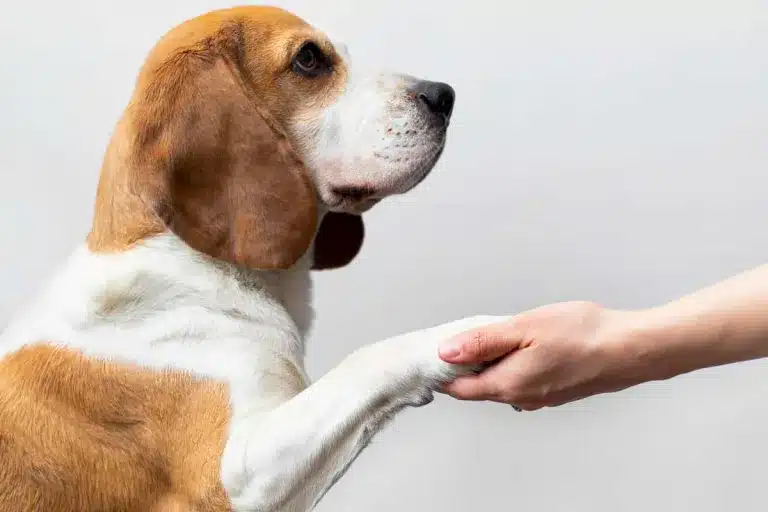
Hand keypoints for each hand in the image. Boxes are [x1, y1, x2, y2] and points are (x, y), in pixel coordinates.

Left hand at [438, 302, 646, 409]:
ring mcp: (540, 397)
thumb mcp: (522, 328)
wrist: (630, 350)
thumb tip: (446, 352)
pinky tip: (524, 344)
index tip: (435, 351)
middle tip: (466, 334)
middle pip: (478, 386)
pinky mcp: (556, 390)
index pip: (458, 388)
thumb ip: (482, 342)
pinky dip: (513, 364)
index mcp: (507, 385)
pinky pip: (522, 380)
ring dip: (491, 362)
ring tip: (497, 334)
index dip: (442, 370)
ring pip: (501, 382)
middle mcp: (521, 397)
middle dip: (466, 364)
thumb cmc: (582, 336)